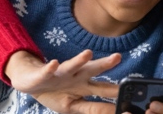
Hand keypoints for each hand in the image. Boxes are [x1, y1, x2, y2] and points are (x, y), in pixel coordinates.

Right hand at [5, 50, 121, 113]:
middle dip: (105, 64)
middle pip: (92, 70)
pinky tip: (54, 65)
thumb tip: (112, 112)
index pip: (104, 89)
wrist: (31, 82)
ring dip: (79, 60)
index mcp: (84, 86)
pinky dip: (50, 69)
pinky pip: (47, 72)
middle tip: (117, 57)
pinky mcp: (44, 74)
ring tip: (88, 54)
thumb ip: (93, 108)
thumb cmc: (55, 93)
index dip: (116, 91)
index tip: (131, 92)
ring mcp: (60, 74)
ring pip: (71, 66)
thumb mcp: (74, 106)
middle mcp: (75, 76)